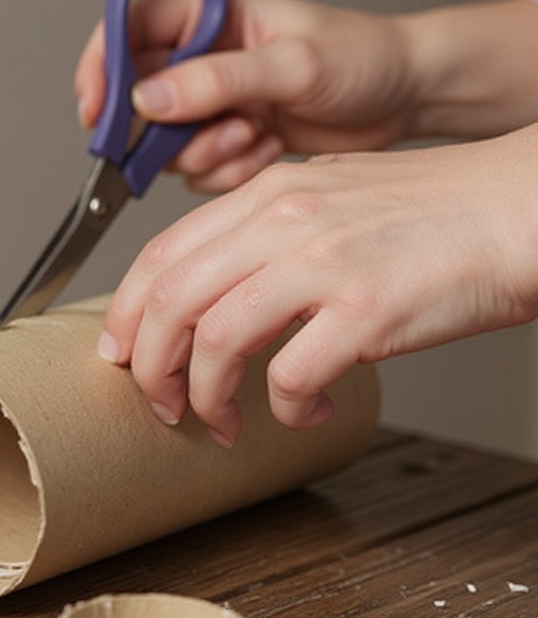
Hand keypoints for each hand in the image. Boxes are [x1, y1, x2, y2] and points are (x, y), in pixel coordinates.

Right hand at [75, 0, 418, 192]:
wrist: (402, 99)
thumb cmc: (361, 59)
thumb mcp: (292, 64)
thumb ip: (217, 80)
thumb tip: (149, 99)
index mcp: (210, 12)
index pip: (128, 29)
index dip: (101, 68)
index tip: (94, 110)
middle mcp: (202, 56)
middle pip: (137, 98)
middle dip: (162, 131)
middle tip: (197, 138)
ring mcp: (211, 101)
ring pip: (165, 143)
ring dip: (205, 154)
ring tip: (252, 137)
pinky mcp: (224, 138)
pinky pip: (196, 169)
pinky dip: (227, 171)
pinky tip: (265, 151)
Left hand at [97, 125, 537, 444]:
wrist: (519, 206)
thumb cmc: (432, 212)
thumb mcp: (328, 198)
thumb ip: (266, 234)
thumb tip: (214, 293)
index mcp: (266, 195)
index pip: (161, 255)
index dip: (125, 313)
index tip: (120, 354)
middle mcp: (283, 221)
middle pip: (171, 302)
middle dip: (151, 367)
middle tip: (162, 404)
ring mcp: (322, 263)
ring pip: (216, 340)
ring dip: (208, 396)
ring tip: (224, 422)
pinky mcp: (366, 309)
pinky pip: (292, 376)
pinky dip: (288, 409)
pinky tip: (309, 410)